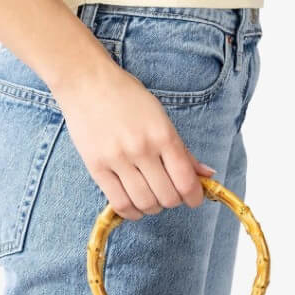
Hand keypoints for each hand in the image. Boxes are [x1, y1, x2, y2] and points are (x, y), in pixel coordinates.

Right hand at [50, 49, 215, 219]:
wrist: (87, 82)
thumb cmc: (126, 97)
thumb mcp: (161, 117)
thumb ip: (182, 150)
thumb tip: (207, 175)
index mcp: (163, 135)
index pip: (186, 181)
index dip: (194, 197)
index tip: (194, 199)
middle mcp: (142, 149)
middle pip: (167, 197)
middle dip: (174, 201)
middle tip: (170, 194)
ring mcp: (118, 159)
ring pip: (145, 203)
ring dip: (153, 207)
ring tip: (151, 199)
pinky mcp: (97, 167)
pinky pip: (119, 203)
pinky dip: (131, 211)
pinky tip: (134, 206)